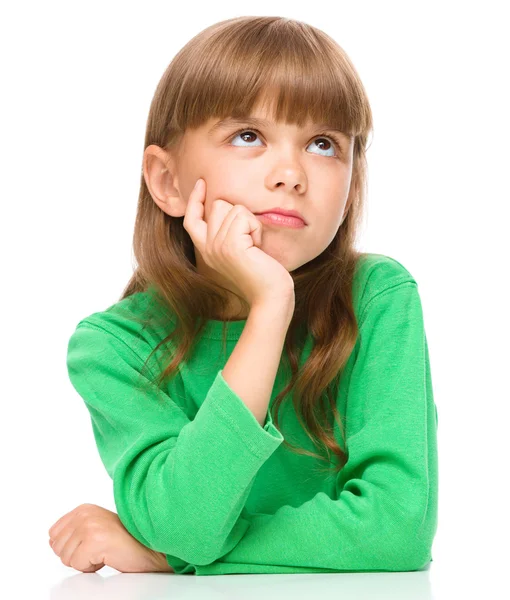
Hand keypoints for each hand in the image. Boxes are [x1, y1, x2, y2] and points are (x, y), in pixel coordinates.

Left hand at [48, 503, 172, 572]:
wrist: (150, 547)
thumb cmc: (126, 540)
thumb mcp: (95, 528)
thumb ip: (72, 531)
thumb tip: (51, 541)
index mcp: (83, 508)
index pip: (53, 535)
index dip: (71, 546)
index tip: (91, 544)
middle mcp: (84, 513)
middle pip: (57, 548)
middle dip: (77, 555)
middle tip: (100, 549)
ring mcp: (88, 525)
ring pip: (66, 559)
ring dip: (86, 562)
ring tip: (105, 551)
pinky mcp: (94, 540)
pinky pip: (78, 565)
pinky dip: (93, 567)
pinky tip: (108, 556)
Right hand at [184, 178, 294, 308]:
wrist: (270, 296)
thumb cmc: (263, 273)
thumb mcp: (240, 250)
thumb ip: (228, 232)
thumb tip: (228, 205)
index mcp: (206, 250)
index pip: (191, 219)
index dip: (195, 199)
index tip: (202, 183)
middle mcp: (207, 248)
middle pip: (217, 205)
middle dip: (239, 214)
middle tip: (251, 240)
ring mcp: (216, 246)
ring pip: (232, 208)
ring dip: (251, 223)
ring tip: (255, 246)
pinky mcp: (230, 245)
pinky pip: (243, 216)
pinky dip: (256, 229)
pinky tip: (258, 248)